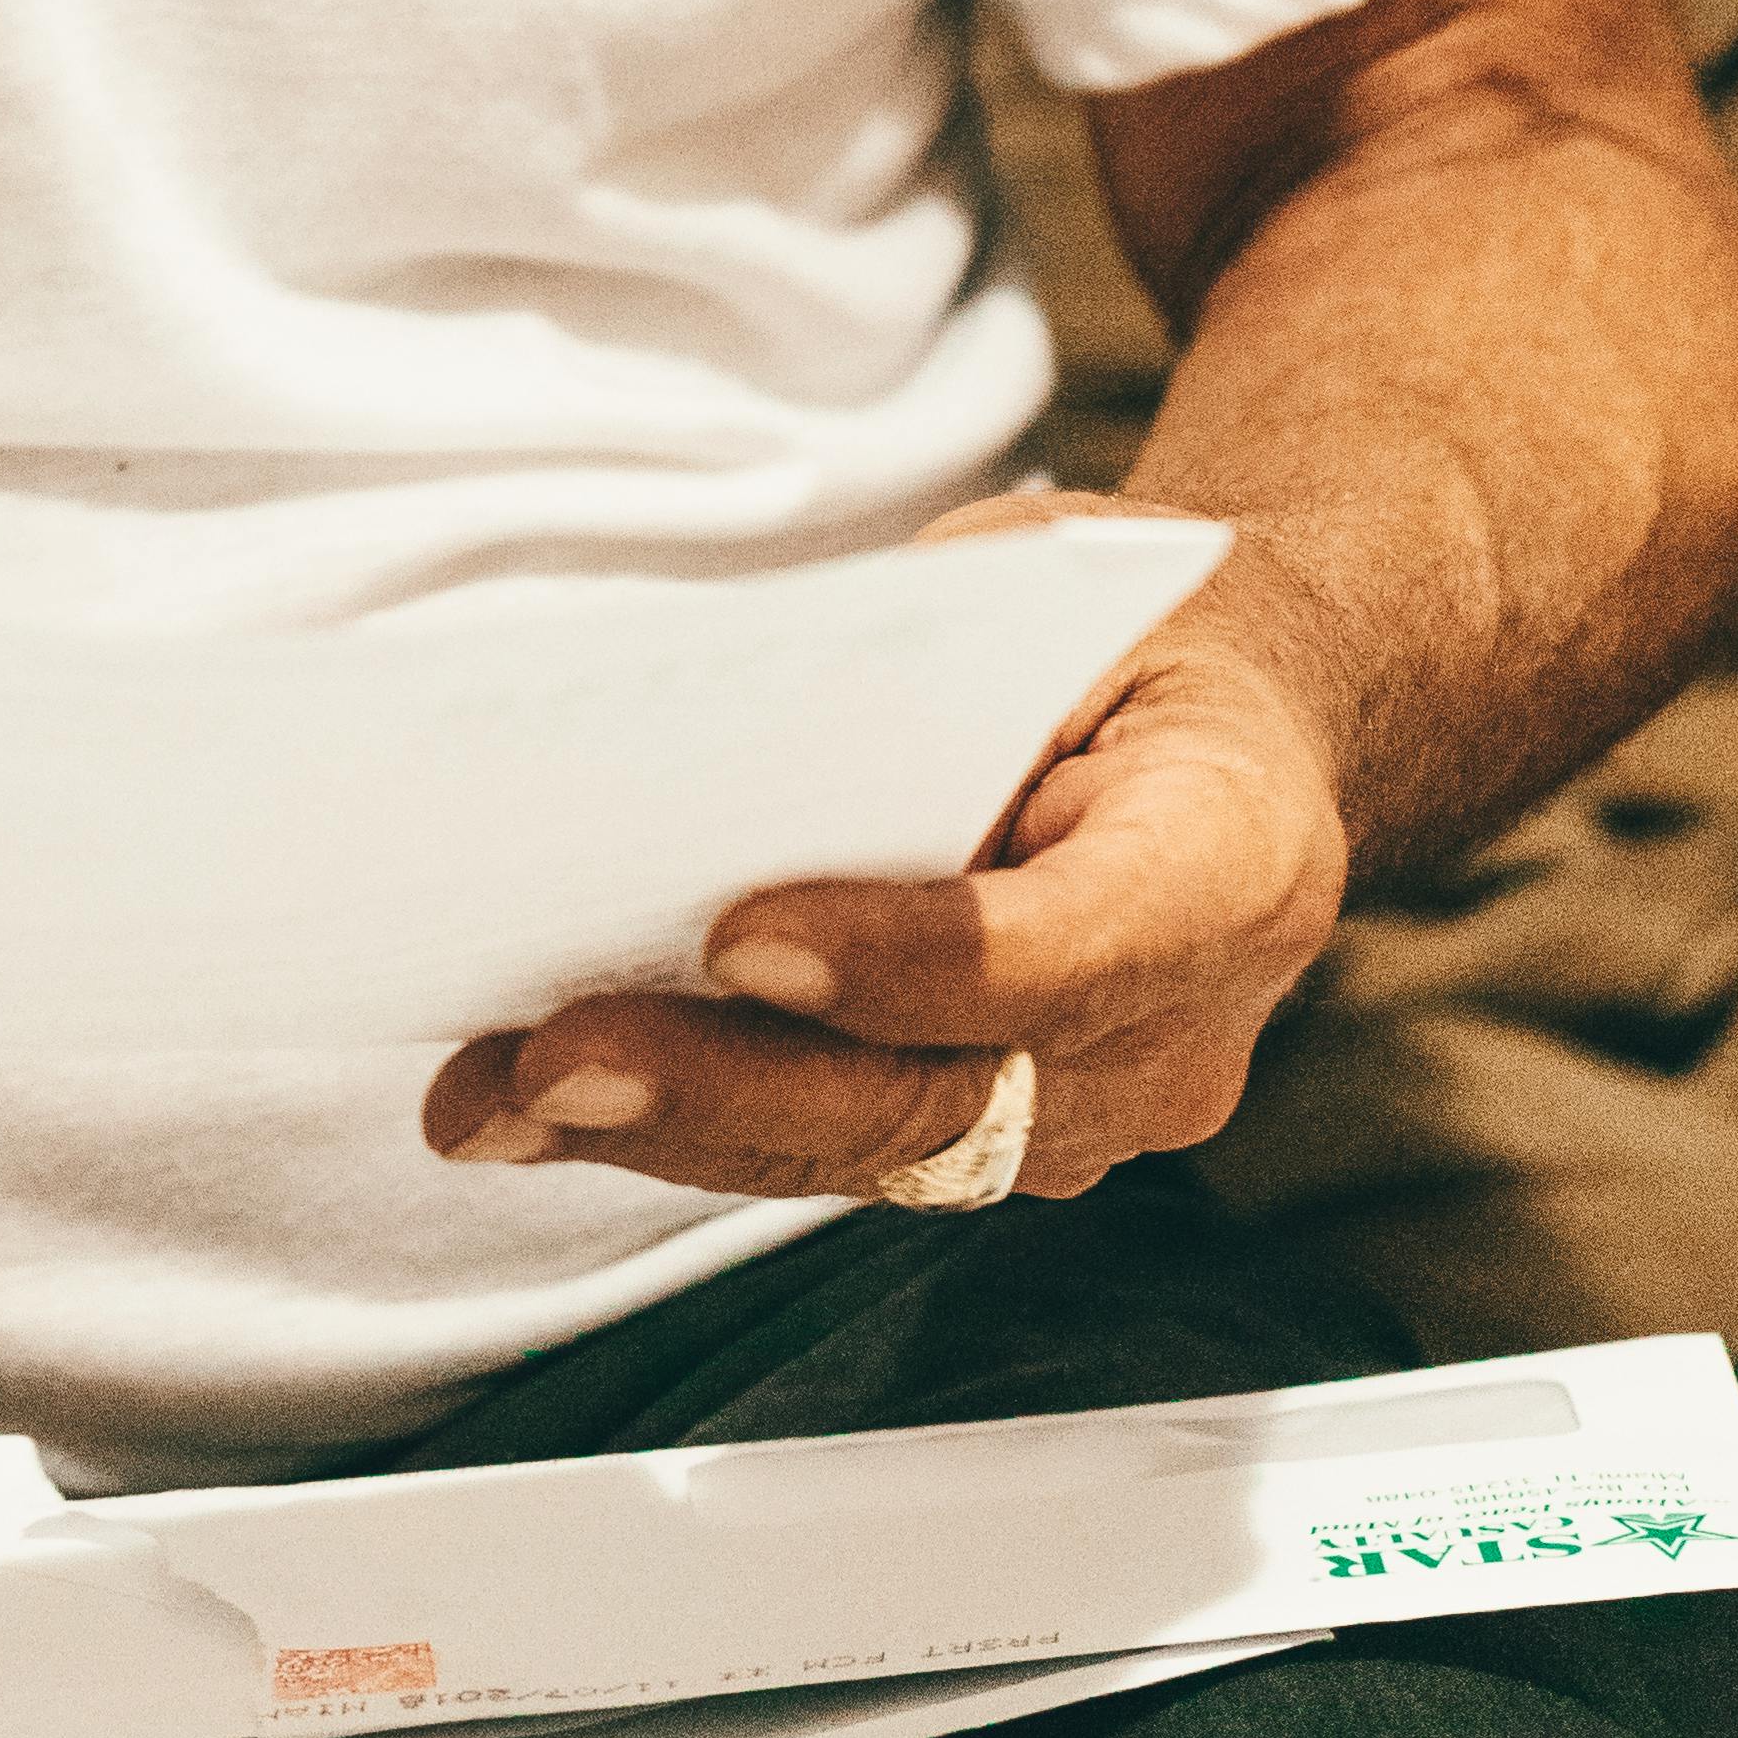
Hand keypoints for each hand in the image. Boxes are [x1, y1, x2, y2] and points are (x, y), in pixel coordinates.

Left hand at [421, 600, 1347, 1205]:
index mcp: (1233, 865)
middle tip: (556, 1059)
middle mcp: (1177, 1038)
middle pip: (942, 1099)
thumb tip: (706, 759)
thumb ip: (922, 673)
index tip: (737, 934)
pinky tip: (529, 1105)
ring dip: (669, 1130)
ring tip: (491, 1097)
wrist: (1245, 728)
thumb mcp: (1056, 581)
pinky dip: (683, 1126)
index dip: (907, 961)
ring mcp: (1090, 1117)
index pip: (1068, 951)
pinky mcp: (997, 1139)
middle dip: (730, 1084)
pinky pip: (835, 1152)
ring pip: (866, 1155)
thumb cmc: (1133, 632)